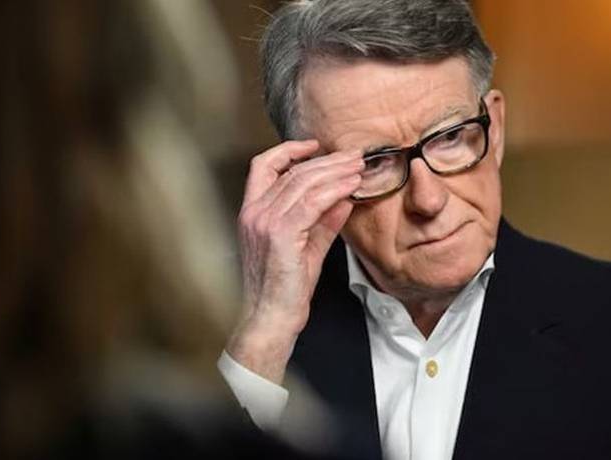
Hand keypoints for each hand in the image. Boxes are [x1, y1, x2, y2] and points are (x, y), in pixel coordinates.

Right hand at [227, 140, 363, 383]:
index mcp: (252, 212)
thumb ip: (323, 221)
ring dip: (335, 171)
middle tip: (354, 156)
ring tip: (358, 167)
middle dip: (327, 160)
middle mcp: (254, 213)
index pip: (262, 166)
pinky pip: (312, 202)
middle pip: (293, 171)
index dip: (288, 150)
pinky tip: (351, 186)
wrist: (271, 320)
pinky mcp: (280, 234)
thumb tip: (344, 198)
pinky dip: (334, 190)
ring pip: (304, 182)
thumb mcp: (307, 248)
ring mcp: (264, 222)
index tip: (315, 146)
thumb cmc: (285, 290)